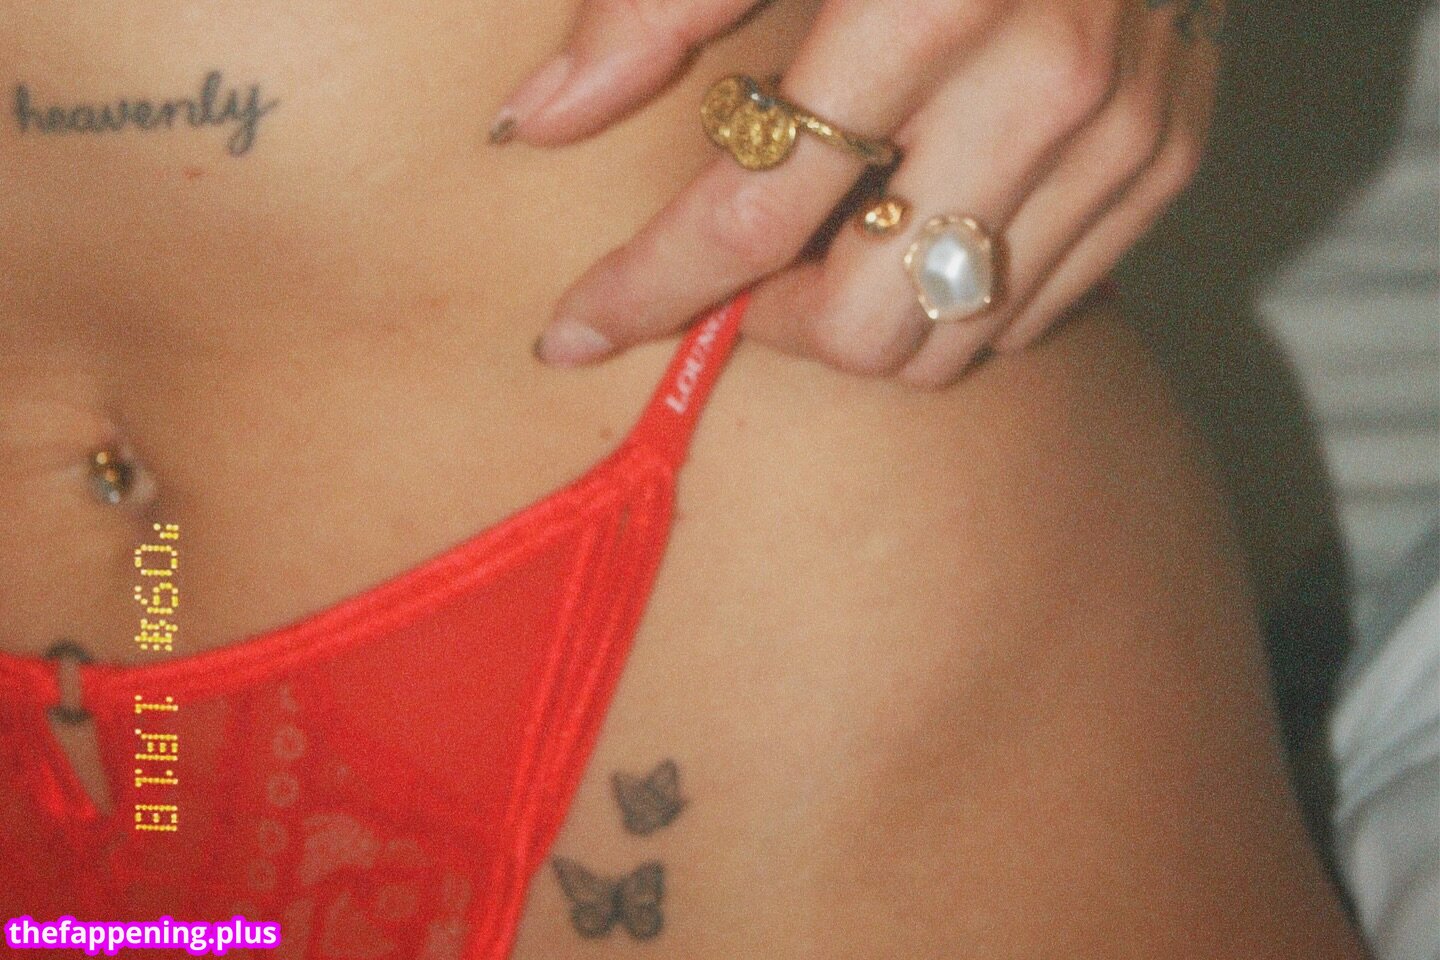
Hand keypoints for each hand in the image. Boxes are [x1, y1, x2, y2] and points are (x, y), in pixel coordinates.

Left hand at [491, 0, 1222, 387]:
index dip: (649, 288)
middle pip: (863, 326)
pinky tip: (925, 218)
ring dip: (864, 315)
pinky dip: (954, 292)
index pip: (753, 216)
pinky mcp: (1166, 162)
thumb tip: (533, 121)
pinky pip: (1038, 310)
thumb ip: (657, 7)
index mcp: (931, 7)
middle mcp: (1043, 90)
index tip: (575, 332)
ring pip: (950, 340)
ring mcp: (1121, 138)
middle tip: (747, 265)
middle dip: (776, 322)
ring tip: (837, 233)